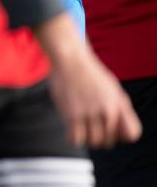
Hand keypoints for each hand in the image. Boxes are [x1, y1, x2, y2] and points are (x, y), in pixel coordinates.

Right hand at [39, 14, 141, 148]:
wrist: (70, 59)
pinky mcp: (71, 114)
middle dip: (102, 137)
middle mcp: (107, 110)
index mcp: (120, 104)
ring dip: (87, 139)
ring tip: (82, 128)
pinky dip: (74, 138)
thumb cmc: (90, 74)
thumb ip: (120, 110)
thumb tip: (122, 134)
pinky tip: (72, 128)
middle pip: (110, 141)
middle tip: (92, 126)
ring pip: (93, 142)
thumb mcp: (113, 89)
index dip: (122, 135)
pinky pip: (76, 140)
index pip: (132, 134)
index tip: (112, 129)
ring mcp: (89, 113)